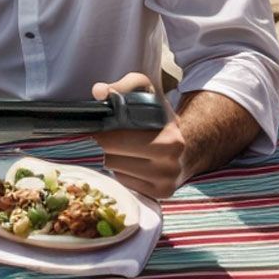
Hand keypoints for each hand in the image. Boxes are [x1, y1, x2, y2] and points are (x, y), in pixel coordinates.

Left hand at [90, 72, 185, 198]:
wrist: (186, 143)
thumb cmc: (158, 115)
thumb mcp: (146, 90)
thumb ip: (123, 85)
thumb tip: (99, 91)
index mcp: (170, 139)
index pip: (117, 140)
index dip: (99, 133)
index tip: (92, 128)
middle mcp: (171, 164)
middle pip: (112, 158)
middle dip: (100, 147)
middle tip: (95, 138)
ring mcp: (167, 182)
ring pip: (115, 171)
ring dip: (108, 159)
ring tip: (112, 148)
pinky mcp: (161, 194)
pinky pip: (124, 182)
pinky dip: (119, 171)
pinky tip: (125, 160)